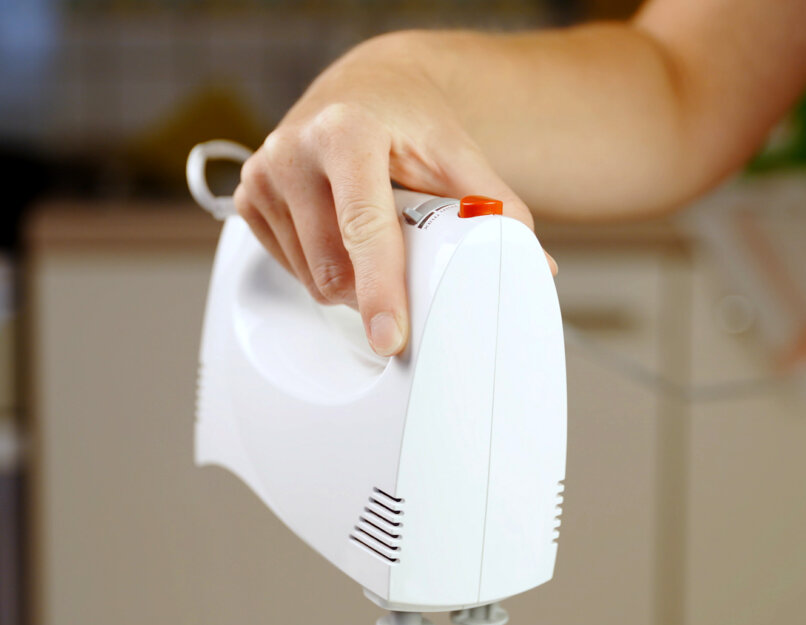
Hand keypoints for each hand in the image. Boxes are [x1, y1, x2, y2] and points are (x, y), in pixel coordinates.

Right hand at [233, 32, 545, 356]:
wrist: (366, 88)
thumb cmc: (408, 120)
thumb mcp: (457, 153)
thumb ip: (495, 206)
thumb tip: (537, 263)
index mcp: (345, 133)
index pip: (364, 229)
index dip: (381, 289)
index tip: (391, 336)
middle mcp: (295, 149)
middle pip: (336, 268)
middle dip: (376, 288)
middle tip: (405, 265)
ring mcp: (264, 174)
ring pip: (312, 278)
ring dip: (351, 279)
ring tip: (371, 235)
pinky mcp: (249, 197)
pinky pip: (291, 268)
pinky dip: (324, 266)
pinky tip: (339, 229)